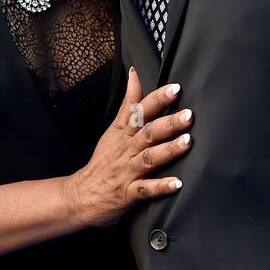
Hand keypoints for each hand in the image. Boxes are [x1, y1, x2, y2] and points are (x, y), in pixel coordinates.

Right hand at [64, 68, 192, 227]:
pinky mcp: (128, 194)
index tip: (174, 89)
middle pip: (148, 133)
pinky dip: (160, 187)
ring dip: (168, 150)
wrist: (81, 196)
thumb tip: (135, 74)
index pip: (140, 111)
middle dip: (168, 123)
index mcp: (124, 134)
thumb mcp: (112, 129)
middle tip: (188, 115)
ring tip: (187, 142)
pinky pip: (145, 190)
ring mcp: (128, 172)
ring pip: (149, 158)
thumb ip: (127, 103)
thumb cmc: (102, 162)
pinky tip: (176, 183)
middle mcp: (127, 150)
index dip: (157, 99)